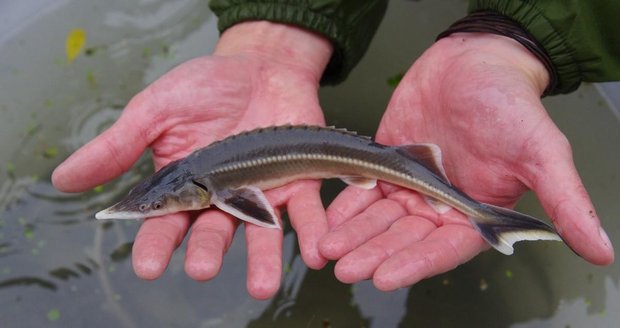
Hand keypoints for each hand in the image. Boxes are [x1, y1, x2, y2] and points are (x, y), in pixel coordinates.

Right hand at [52, 21, 332, 298]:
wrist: (261, 66)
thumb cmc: (204, 87)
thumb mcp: (156, 110)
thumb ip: (118, 146)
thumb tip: (62, 179)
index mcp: (184, 186)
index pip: (164, 222)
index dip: (156, 245)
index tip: (148, 266)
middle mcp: (222, 198)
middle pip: (213, 231)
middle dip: (207, 251)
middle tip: (201, 268)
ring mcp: (262, 194)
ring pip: (260, 232)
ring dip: (262, 260)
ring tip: (261, 286)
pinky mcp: (298, 184)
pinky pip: (307, 212)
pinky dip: (313, 232)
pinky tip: (316, 252)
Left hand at [320, 33, 613, 290]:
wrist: (474, 61)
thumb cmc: (511, 103)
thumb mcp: (542, 150)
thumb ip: (564, 200)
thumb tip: (601, 250)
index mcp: (475, 213)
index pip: (442, 248)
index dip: (415, 263)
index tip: (386, 275)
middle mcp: (440, 206)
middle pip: (403, 238)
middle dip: (374, 253)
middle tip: (346, 267)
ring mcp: (411, 186)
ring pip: (379, 219)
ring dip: (354, 235)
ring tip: (327, 250)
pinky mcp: (387, 164)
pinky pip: (365, 189)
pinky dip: (347, 205)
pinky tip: (328, 219)